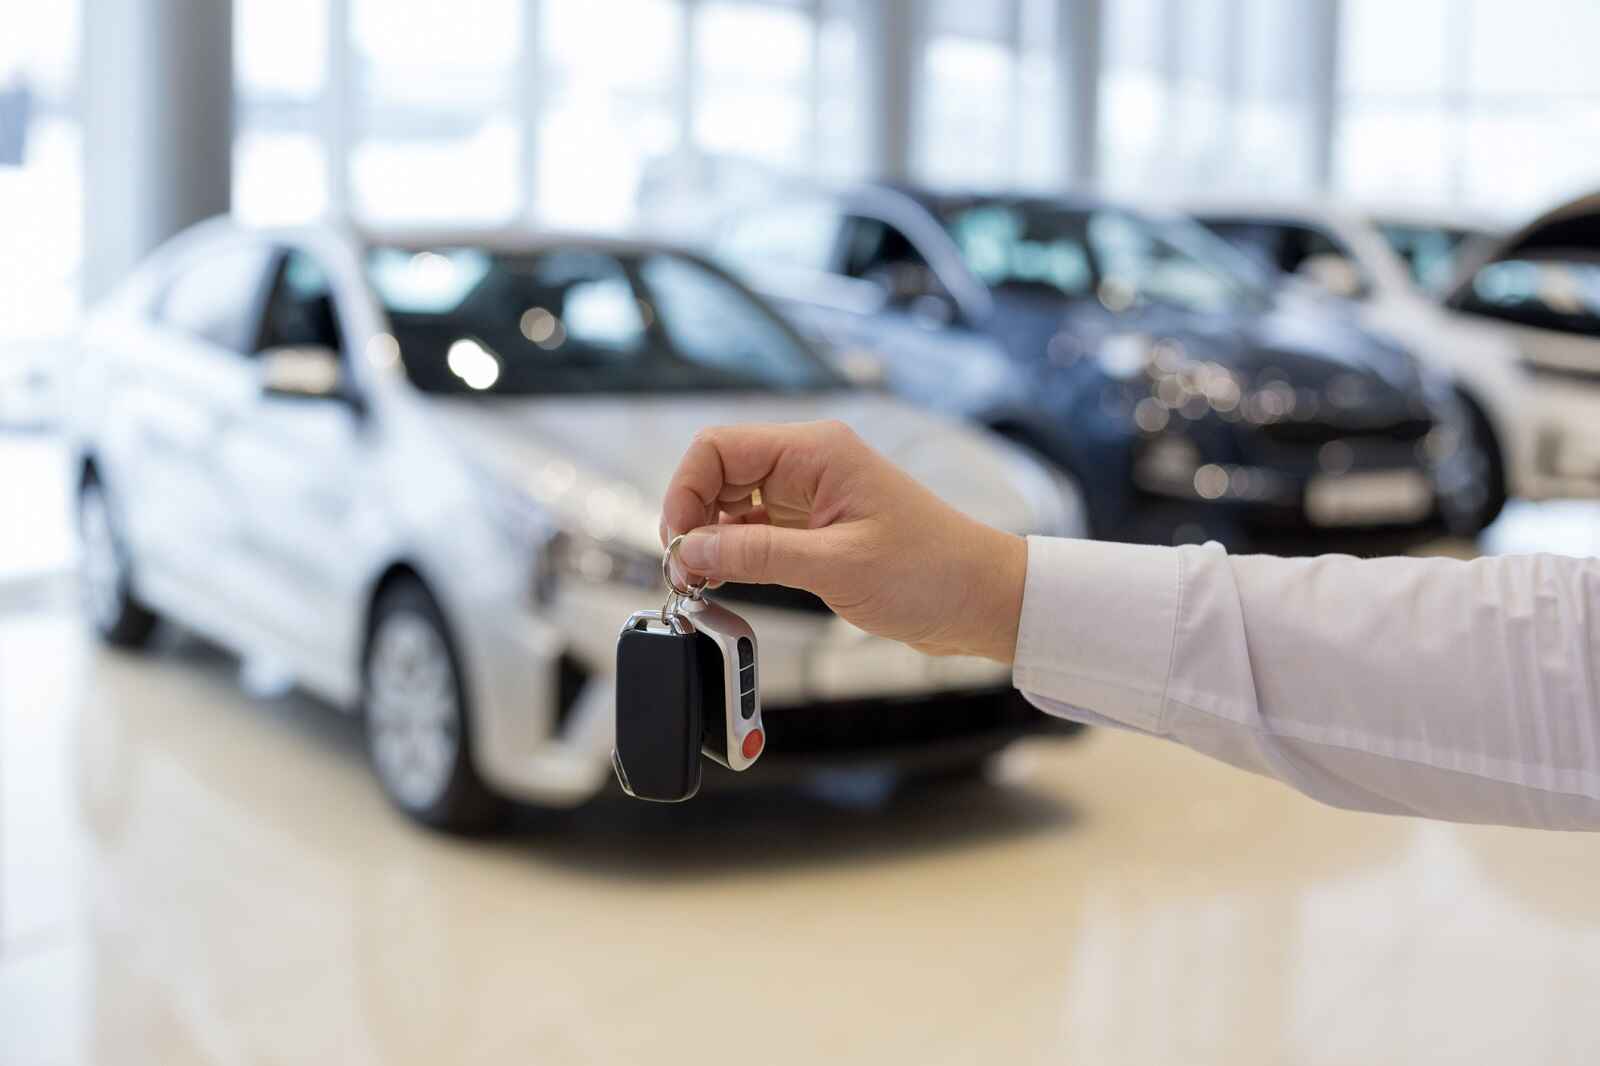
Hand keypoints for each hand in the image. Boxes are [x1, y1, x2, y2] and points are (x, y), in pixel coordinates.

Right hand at [659, 421, 1026, 662]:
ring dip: (712, 538)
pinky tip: (730, 579)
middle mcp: (810, 464)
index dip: (686, 490)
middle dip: (693, 517)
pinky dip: (736, 552)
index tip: (678, 541)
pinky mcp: (817, 527)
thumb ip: (755, 556)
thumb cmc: (931, 572)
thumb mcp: (835, 566)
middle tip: (685, 569)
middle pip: (719, 473)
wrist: (981, 599)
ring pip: (733, 503)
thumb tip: (689, 551)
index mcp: (816, 452)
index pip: (719, 448)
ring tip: (704, 580)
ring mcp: (813, 495)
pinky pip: (757, 529)